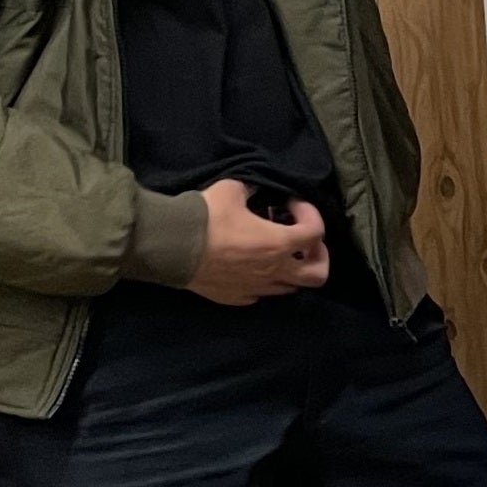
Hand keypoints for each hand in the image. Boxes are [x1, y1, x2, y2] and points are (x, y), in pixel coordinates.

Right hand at [186, 178, 330, 304]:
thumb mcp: (232, 190)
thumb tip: (257, 188)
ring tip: (277, 253)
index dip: (311, 214)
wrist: (169, 247)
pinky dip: (265, 281)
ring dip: (291, 269)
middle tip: (302, 241)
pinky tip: (252, 266)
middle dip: (317, 256)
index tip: (291, 205)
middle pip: (318, 275)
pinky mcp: (237, 298)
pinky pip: (262, 294)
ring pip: (290, 287)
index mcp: (278, 243)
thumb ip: (253, 188)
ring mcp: (255, 288)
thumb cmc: (204, 218)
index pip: (316, 233)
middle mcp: (273, 271)